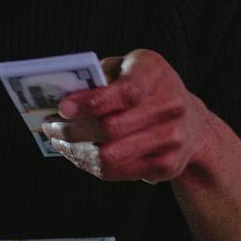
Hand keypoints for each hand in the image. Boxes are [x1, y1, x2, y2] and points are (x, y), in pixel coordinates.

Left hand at [40, 49, 214, 184]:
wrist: (190, 121)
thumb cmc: (146, 87)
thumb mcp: (126, 68)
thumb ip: (99, 79)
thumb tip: (64, 100)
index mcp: (156, 72)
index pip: (126, 91)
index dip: (92, 102)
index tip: (63, 108)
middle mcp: (172, 105)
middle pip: (113, 128)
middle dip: (73, 130)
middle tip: (49, 126)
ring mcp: (173, 139)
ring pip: (111, 156)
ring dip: (77, 151)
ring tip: (59, 141)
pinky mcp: (167, 166)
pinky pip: (117, 172)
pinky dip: (90, 165)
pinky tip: (77, 153)